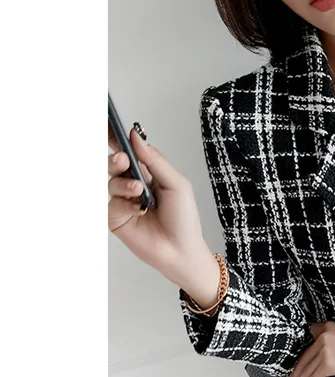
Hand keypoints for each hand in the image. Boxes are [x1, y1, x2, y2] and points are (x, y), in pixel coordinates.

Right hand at [108, 122, 208, 281]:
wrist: (181, 251)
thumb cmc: (184, 219)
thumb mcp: (176, 184)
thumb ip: (155, 160)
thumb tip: (136, 136)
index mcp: (150, 173)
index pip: (131, 151)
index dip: (118, 138)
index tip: (109, 125)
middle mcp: (134, 185)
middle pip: (115, 163)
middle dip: (116, 159)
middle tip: (123, 160)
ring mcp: (123, 201)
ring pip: (111, 182)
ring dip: (124, 184)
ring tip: (139, 191)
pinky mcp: (116, 218)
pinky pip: (110, 203)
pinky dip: (123, 204)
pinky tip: (138, 210)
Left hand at [288, 321, 334, 376]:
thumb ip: (328, 340)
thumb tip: (314, 357)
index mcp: (326, 327)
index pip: (306, 343)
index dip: (298, 357)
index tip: (295, 366)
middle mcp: (323, 336)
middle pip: (304, 358)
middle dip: (296, 373)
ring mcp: (325, 350)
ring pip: (307, 369)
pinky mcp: (328, 363)